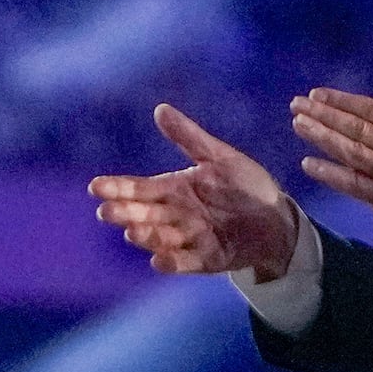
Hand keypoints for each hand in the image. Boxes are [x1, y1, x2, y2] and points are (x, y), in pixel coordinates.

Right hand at [87, 104, 303, 279]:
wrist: (277, 218)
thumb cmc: (245, 185)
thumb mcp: (218, 156)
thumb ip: (188, 137)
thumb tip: (160, 109)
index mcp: (174, 189)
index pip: (139, 188)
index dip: (117, 187)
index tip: (95, 186)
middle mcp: (177, 215)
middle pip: (145, 214)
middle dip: (126, 213)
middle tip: (106, 212)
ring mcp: (191, 239)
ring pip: (162, 238)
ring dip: (146, 236)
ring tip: (132, 231)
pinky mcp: (208, 259)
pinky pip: (187, 262)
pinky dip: (172, 262)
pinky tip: (158, 260)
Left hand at [293, 72, 372, 269]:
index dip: (345, 101)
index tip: (318, 94)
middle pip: (359, 129)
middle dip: (326, 115)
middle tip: (297, 105)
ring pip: (354, 154)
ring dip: (323, 138)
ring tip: (299, 125)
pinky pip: (355, 185)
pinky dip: (332, 174)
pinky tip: (309, 164)